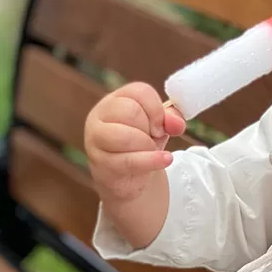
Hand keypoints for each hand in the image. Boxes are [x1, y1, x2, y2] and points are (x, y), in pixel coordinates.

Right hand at [84, 83, 186, 203]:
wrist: (128, 180)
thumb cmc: (141, 147)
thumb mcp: (158, 128)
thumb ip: (170, 119)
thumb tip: (176, 123)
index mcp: (113, 101)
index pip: (139, 91)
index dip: (156, 109)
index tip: (160, 125)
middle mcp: (98, 117)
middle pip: (131, 112)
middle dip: (150, 127)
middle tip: (153, 139)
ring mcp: (95, 141)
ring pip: (126, 136)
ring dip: (147, 145)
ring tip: (150, 151)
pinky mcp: (100, 165)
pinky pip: (129, 161)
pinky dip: (151, 161)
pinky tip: (164, 160)